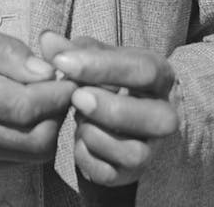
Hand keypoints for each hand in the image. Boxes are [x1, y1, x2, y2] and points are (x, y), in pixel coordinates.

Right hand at [0, 17, 75, 168]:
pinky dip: (36, 138)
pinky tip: (32, 111)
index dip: (57, 92)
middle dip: (59, 111)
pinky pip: (20, 160)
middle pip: (34, 138)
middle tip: (63, 84)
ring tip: (48, 95)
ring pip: (32, 154)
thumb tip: (46, 71)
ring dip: (51, 126)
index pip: (24, 106)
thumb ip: (6, 50)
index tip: (70, 73)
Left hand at [39, 31, 178, 187]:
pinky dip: (87, 158)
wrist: (122, 113)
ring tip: (79, 119)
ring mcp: (151, 148)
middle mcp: (165, 115)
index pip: (143, 70)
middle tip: (76, 97)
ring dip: (97, 135)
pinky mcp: (132, 173)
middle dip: (110, 108)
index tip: (62, 62)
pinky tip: (79, 140)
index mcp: (161, 76)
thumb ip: (74, 49)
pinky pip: (111, 175)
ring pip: (135, 153)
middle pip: (156, 118)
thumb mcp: (98, 56)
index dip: (101, 66)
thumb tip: (48, 39)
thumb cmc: (109, 77)